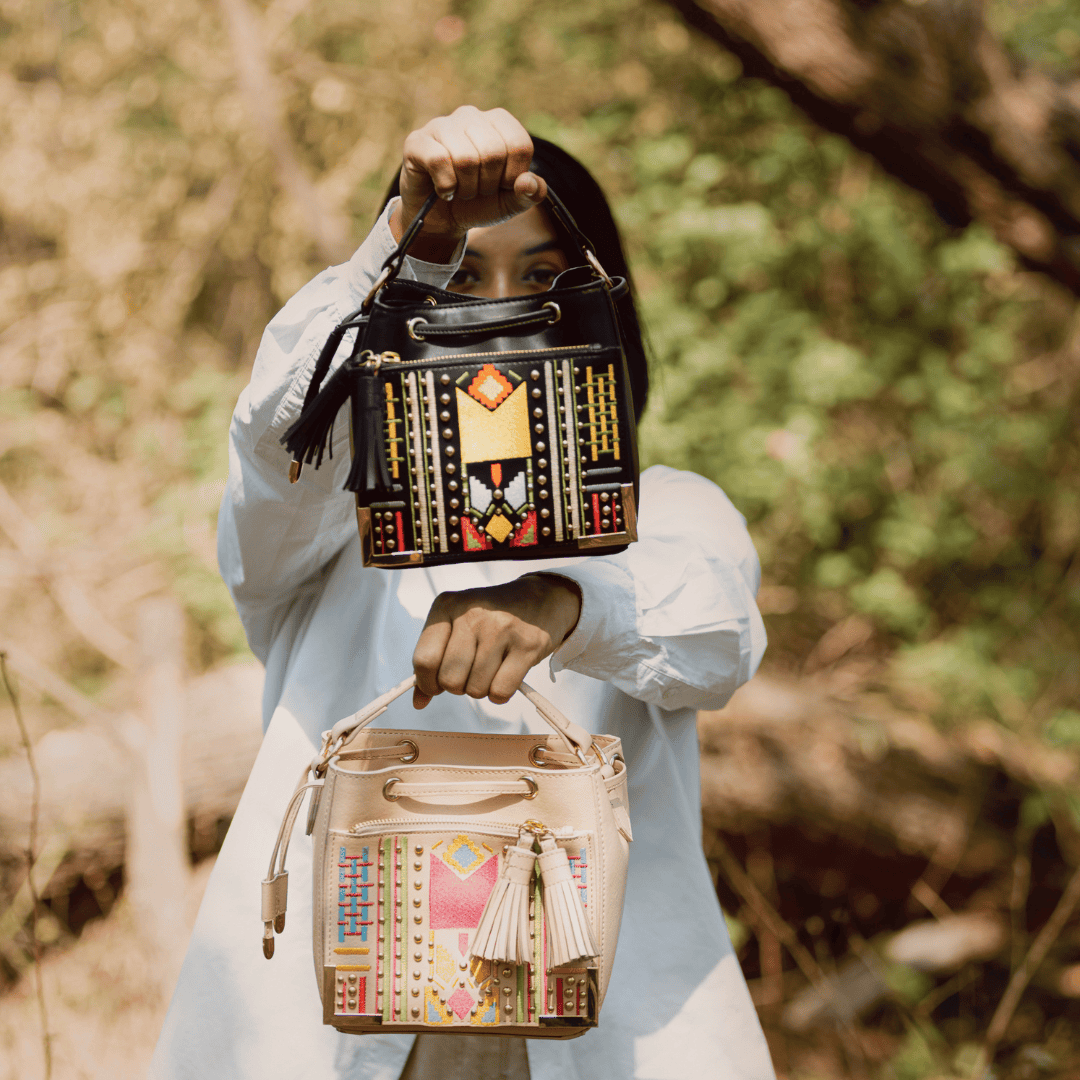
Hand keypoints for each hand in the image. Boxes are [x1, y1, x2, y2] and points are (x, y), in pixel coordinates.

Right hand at [390, 105, 547, 262]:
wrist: (442, 220)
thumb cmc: (479, 204)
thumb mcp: (511, 203)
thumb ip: (531, 194)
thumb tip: (529, 183)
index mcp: (499, 122)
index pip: (519, 145)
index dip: (512, 177)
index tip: (500, 185)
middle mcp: (471, 116)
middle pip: (492, 152)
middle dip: (487, 184)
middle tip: (476, 189)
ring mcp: (443, 125)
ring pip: (465, 158)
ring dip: (466, 188)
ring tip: (460, 189)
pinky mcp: (417, 141)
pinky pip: (439, 160)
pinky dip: (446, 186)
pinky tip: (443, 189)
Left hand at [412, 574, 580, 708]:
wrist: (541, 597)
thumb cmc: (491, 617)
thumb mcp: (457, 625)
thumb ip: (434, 660)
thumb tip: (419, 701)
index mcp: (447, 605)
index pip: (424, 659)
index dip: (427, 682)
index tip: (436, 685)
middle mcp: (472, 614)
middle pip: (449, 679)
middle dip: (457, 686)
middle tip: (470, 673)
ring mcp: (501, 628)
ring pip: (475, 688)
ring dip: (480, 689)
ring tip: (490, 669)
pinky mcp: (527, 645)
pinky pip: (501, 691)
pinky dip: (500, 693)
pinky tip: (505, 675)